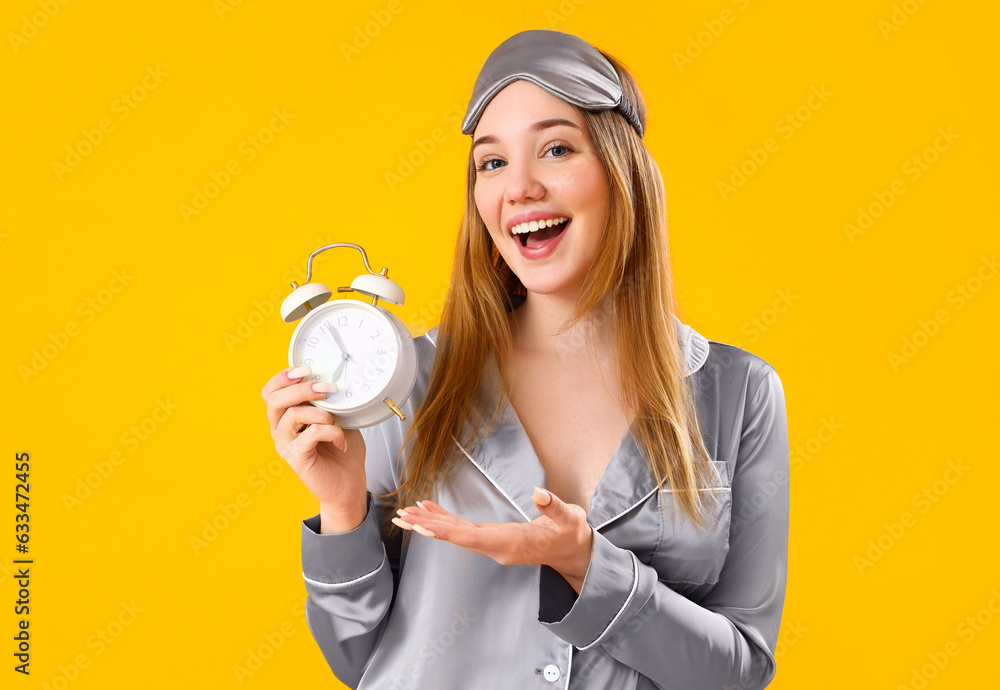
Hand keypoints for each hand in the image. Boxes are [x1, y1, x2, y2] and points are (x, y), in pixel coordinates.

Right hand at [261, 366, 366, 532]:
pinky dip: (331, 432)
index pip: (270, 392)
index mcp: (285, 417)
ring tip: (336, 421)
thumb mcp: (337, 417)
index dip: (282, 377)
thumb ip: (327, 401)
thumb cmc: (341, 450)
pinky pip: (311, 434)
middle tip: (325, 388)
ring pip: (293, 415)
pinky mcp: (297, 458)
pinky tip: (341, 441)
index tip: (305, 369)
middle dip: (301, 388)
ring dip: (320, 412)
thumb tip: (332, 379)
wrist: (348, 484)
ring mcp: (286, 445)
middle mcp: (280, 430)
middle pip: (275, 400)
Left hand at [392, 488, 594, 591]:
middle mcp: (496, 547)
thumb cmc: (570, 534)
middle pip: (457, 537)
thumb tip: (539, 492)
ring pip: (457, 534)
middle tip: (402, 518)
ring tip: (406, 514)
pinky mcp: (492, 538)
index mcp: (510, 543)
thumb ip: (553, 506)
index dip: (447, 531)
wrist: (573, 552)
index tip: (423, 527)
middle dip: (429, 527)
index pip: (472, 538)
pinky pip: (464, 530)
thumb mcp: (568, 518)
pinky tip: (429, 511)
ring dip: (432, 524)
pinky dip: (446, 520)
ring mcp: (493, 544)